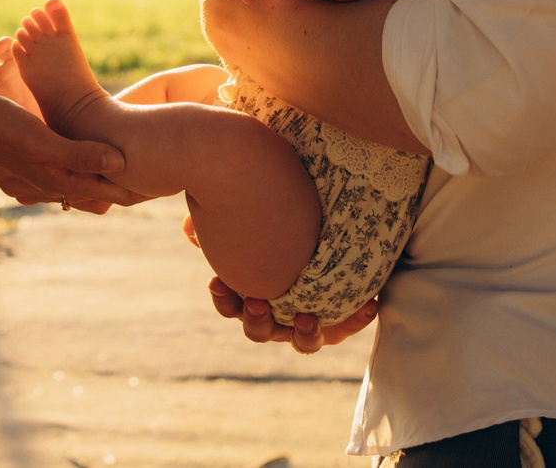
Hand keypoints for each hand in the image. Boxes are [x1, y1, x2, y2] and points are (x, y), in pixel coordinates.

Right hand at [0, 94, 144, 212]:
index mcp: (59, 181)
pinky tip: (91, 157)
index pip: (108, 193)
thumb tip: (121, 162)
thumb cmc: (2, 127)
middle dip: (124, 187)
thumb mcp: (43, 140)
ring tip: (132, 169)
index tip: (165, 186)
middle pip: (98, 192)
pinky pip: (66, 173)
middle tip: (158, 179)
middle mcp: (52, 183)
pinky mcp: (32, 164)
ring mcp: (40, 177)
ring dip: (105, 177)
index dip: (136, 189)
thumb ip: (81, 154)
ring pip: (83, 183)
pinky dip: (84, 169)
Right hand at [186, 214, 378, 351]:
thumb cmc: (276, 217)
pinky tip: (367, 305)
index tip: (217, 281)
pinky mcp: (338, 318)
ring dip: (303, 333)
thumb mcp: (250, 214)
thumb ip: (220, 220)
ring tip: (308, 318)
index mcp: (248, 292)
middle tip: (257, 302)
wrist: (322, 215)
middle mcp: (275, 313)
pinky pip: (344, 327)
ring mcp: (306, 321)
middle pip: (259, 331)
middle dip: (256, 320)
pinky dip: (353, 319)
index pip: (229, 305)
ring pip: (302, 342)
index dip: (223, 299)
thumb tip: (189, 227)